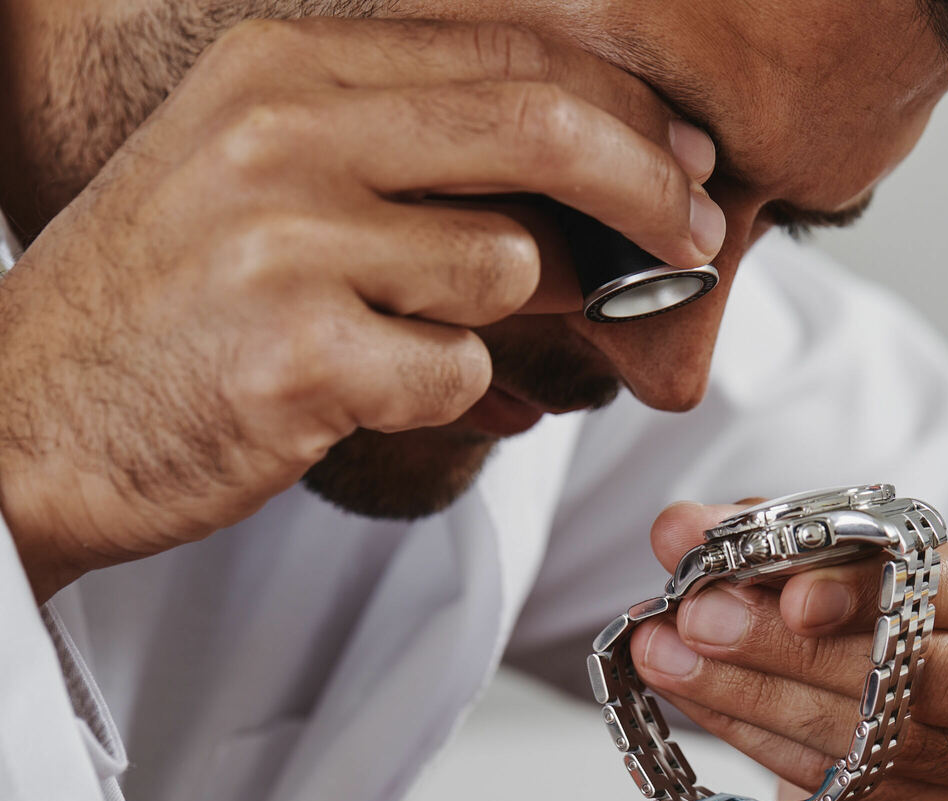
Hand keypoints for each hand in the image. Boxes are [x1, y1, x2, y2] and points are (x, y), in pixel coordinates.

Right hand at [0, 19, 722, 600]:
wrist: (26, 418)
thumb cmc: (167, 302)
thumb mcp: (263, 172)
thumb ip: (408, 147)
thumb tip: (587, 170)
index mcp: (282, 69)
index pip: (507, 55)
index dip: (625, 108)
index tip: (686, 158)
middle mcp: (282, 135)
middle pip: (538, 127)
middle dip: (650, 187)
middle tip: (701, 235)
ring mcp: (284, 245)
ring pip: (505, 267)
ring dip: (497, 317)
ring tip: (401, 334)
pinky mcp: (296, 358)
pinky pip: (454, 370)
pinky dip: (441, 390)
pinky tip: (358, 388)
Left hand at [631, 502, 947, 800]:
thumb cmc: (946, 591)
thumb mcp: (895, 538)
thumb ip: (792, 526)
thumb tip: (681, 528)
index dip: (880, 592)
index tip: (786, 591)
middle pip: (933, 683)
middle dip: (797, 652)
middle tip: (699, 620)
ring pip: (890, 753)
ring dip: (764, 704)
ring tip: (677, 660)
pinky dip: (777, 753)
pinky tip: (716, 709)